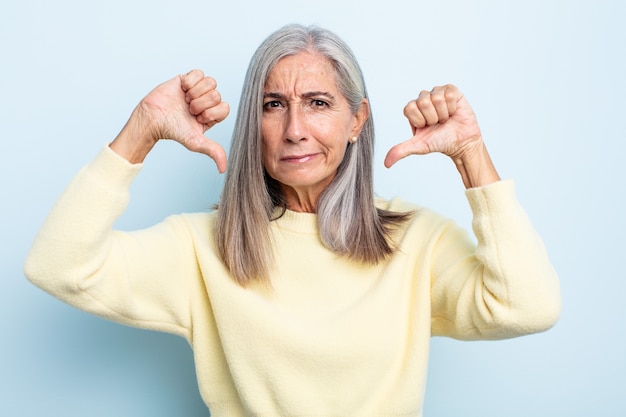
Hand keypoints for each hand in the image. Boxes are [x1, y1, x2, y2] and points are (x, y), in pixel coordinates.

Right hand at [111, 70, 229, 171]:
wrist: (152, 118)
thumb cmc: (172, 131)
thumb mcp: (195, 143)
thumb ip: (213, 151)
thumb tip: (223, 169)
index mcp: (212, 115)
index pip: (225, 107)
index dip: (211, 112)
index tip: (198, 118)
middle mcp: (207, 102)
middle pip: (217, 94)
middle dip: (201, 104)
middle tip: (189, 110)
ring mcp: (198, 90)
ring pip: (211, 82)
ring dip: (196, 92)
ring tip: (185, 100)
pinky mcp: (187, 79)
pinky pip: (199, 73)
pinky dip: (190, 82)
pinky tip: (182, 90)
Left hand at [384, 84, 498, 187]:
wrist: (461, 143)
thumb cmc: (440, 142)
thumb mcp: (418, 146)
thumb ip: (401, 151)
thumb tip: (387, 163)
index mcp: (412, 109)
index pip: (410, 108)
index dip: (420, 120)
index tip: (426, 127)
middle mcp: (423, 99)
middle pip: (423, 102)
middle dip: (432, 117)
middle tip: (437, 123)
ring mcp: (437, 93)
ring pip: (436, 98)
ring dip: (443, 113)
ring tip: (445, 119)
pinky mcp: (451, 90)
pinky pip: (448, 94)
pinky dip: (452, 107)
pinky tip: (453, 112)